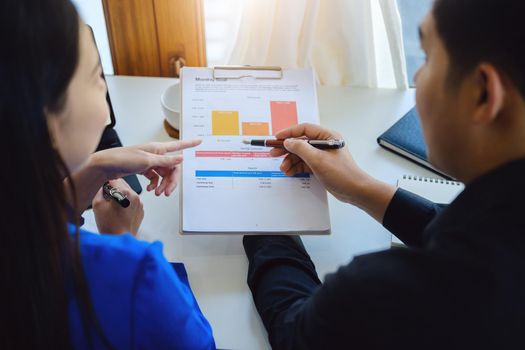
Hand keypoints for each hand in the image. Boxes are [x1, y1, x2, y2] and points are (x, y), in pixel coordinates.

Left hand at [91, 140, 200, 195]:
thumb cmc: (123, 158)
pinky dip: (154, 184)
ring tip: (157, 192)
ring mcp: (149, 162)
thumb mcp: (147, 161)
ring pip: (163, 174)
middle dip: (171, 181)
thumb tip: (181, 159)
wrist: (106, 166)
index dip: (189, 144)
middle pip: (171, 168)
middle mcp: (155, 154)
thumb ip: (165, 161)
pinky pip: (154, 177)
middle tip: (168, 192)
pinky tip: (151, 189)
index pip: (178, 146)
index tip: (200, 141)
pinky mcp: (143, 168)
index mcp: (158, 148)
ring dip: (162, 184)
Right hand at [92, 178, 143, 235]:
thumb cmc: (108, 224)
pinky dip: (126, 203)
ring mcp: (140, 203)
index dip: (106, 184)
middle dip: (114, 189)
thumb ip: (100, 190)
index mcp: (124, 193)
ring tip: (114, 207)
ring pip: (128, 192)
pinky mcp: (141, 210)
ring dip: (121, 195)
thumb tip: (103, 185)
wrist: (119, 239)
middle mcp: (135, 196)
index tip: (103, 189)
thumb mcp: (97, 204)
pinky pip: (133, 201)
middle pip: (122, 184)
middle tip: (107, 199)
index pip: (114, 179)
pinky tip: (120, 212)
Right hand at [272, 123, 395, 221]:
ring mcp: (322, 155)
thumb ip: (301, 148)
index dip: (289, 132)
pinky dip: (296, 167)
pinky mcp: (321, 166)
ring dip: (290, 160)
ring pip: (301, 154)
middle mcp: (324, 143)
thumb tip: (288, 142)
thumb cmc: (342, 173)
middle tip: (273, 153)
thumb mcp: (318, 159)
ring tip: (283, 168)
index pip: (304, 129)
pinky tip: (290, 172)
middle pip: (300, 142)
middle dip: (286, 149)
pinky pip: (304, 163)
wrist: (355, 191)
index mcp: (327, 136)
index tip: (276, 138)